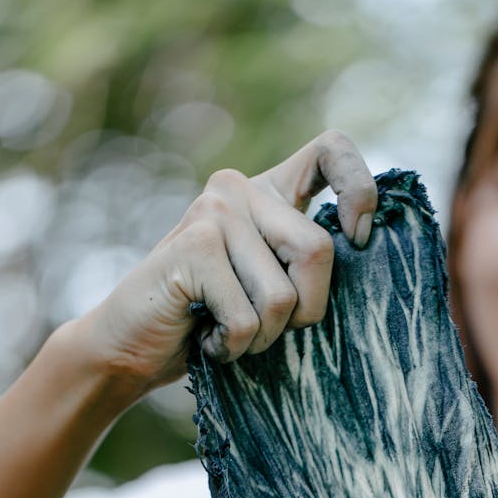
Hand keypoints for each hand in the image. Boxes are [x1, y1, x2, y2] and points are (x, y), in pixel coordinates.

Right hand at [80, 130, 376, 395]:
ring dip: (262, 338)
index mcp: (268, 192)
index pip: (331, 150)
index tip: (357, 238)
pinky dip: (232, 347)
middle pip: (319, 250)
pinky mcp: (192, 246)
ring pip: (283, 296)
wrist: (132, 347)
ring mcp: (214, 212)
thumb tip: (365, 248)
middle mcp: (240, 188)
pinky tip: (206, 340)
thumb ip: (306, 265)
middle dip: (305, 311)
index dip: (360, 189)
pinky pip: (246, 318)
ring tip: (227, 333)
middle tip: (264, 326)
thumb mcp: (272, 287)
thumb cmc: (212, 323)